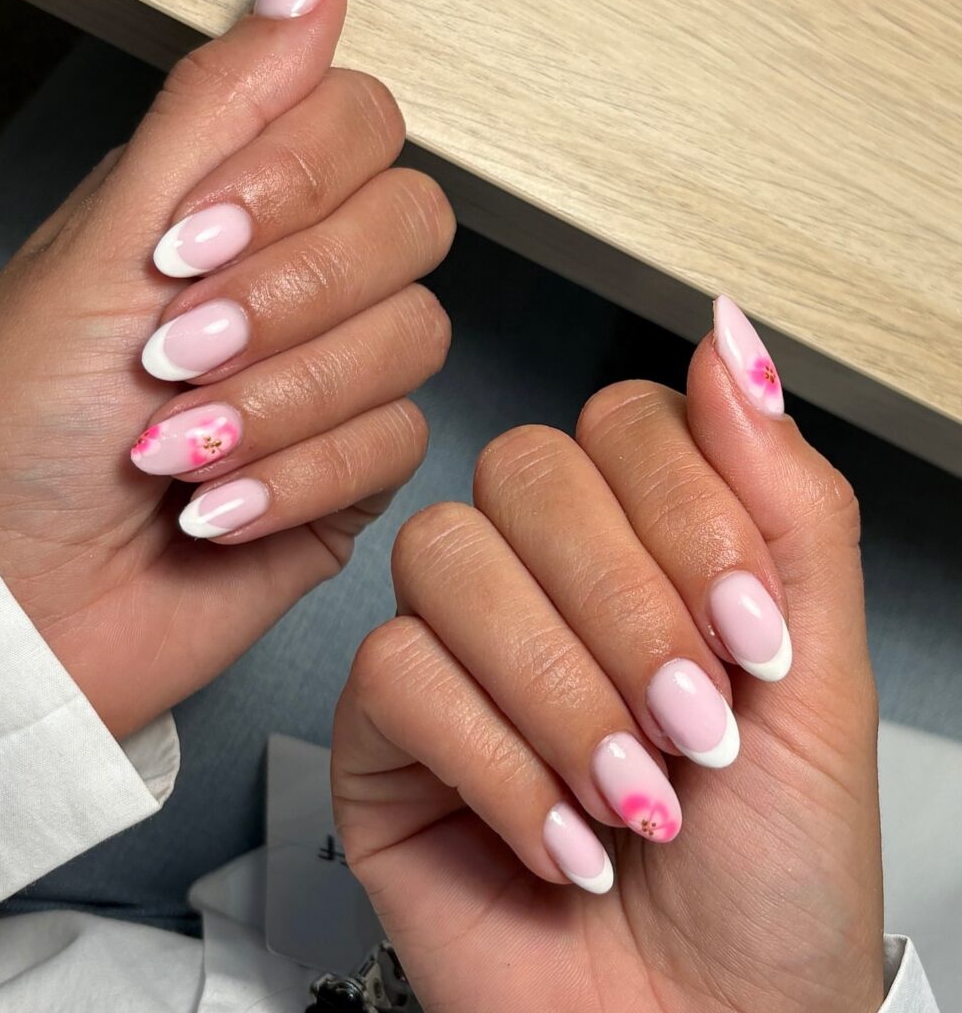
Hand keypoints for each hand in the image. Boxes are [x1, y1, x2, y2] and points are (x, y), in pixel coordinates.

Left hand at [0, 0, 453, 738]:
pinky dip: (295, 478)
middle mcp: (303, 284)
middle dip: (293, 298)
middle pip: (413, 227)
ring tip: (178, 444)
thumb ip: (218, 110)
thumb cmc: (21, 429)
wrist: (18, 598)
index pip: (362, 127)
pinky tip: (214, 510)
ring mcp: (338, 381)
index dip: (299, 179)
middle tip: (180, 347)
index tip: (190, 242)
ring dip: (283, 401)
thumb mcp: (104, 241)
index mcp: (239, 208)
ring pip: (414, 342)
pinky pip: (395, 447)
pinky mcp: (356, 475)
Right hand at [333, 298, 882, 1012]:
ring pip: (446, 558)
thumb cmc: (772, 870)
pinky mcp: (380, 730)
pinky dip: (499, 763)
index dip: (687, 513)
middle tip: (693, 727)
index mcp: (636, 544)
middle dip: (625, 608)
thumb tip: (729, 329)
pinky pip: (394, 672)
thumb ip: (783, 492)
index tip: (752, 635)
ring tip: (630, 793)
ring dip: (558, 688)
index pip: (621, 423)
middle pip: (522, 471)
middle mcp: (534, 577)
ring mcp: (450, 646)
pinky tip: (559, 837)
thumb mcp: (818, 668)